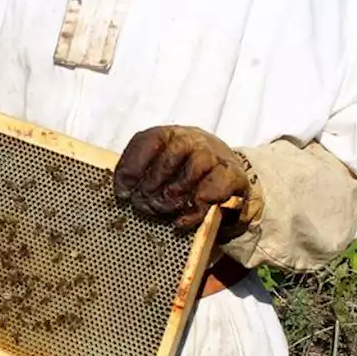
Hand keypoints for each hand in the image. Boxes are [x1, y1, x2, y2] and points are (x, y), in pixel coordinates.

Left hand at [113, 125, 258, 234]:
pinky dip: (197, 207)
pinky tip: (183, 220)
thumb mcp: (158, 167)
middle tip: (143, 204)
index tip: (123, 192)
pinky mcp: (233, 176)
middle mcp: (192, 139)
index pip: (148, 141)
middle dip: (153, 184)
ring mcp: (215, 155)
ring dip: (176, 192)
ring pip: (196, 167)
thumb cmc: (182, 172)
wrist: (224, 174)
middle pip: (171, 154)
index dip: (132, 167)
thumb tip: (123, 193)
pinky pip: (216, 189)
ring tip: (165, 208)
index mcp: (169, 135)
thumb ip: (141, 175)